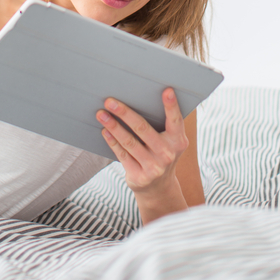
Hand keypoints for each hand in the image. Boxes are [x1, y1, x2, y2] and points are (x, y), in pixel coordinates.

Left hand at [96, 88, 188, 221]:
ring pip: (129, 142)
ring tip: (101, 114)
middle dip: (125, 113)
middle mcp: (167, 154)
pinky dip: (112, 142)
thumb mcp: (170, 141)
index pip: (175, 121)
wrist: (159, 188)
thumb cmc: (162, 153)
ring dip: (113, 126)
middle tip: (110, 101)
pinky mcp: (139, 176)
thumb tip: (143, 96)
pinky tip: (105, 131)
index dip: (171, 106)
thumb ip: (164, 123)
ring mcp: (153, 167)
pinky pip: (123, 155)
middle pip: (143, 129)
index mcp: (178, 141)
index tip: (166, 90)